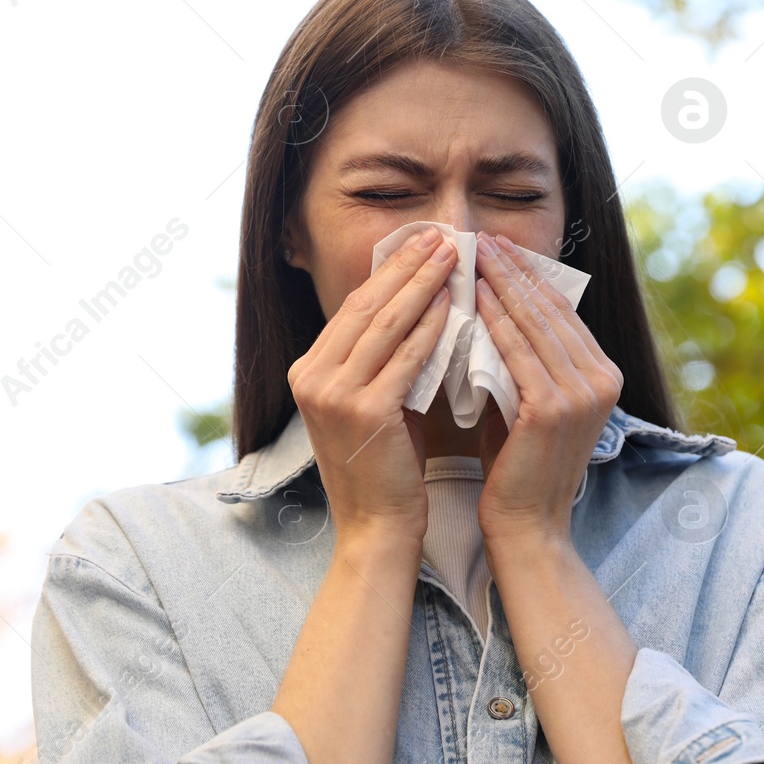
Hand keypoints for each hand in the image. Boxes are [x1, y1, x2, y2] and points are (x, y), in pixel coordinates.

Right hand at [286, 228, 457, 544]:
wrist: (376, 528)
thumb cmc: (386, 468)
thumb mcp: (374, 402)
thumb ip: (384, 359)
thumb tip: (419, 304)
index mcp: (309, 371)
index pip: (354, 307)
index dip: (390, 272)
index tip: (422, 243)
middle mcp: (311, 377)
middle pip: (366, 306)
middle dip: (407, 266)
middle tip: (441, 235)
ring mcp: (332, 394)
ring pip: (385, 324)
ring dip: (423, 285)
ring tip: (453, 256)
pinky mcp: (363, 412)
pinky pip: (405, 358)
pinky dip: (431, 328)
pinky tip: (454, 305)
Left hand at [472, 231, 622, 543]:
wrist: (526, 527)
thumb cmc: (517, 466)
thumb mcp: (527, 400)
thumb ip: (524, 360)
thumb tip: (495, 308)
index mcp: (603, 375)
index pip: (561, 312)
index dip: (529, 276)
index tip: (497, 248)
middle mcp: (603, 379)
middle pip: (551, 309)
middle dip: (514, 270)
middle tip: (481, 238)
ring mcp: (583, 393)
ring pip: (535, 323)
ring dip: (502, 284)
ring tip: (472, 255)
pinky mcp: (554, 408)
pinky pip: (518, 351)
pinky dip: (495, 319)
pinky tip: (474, 296)